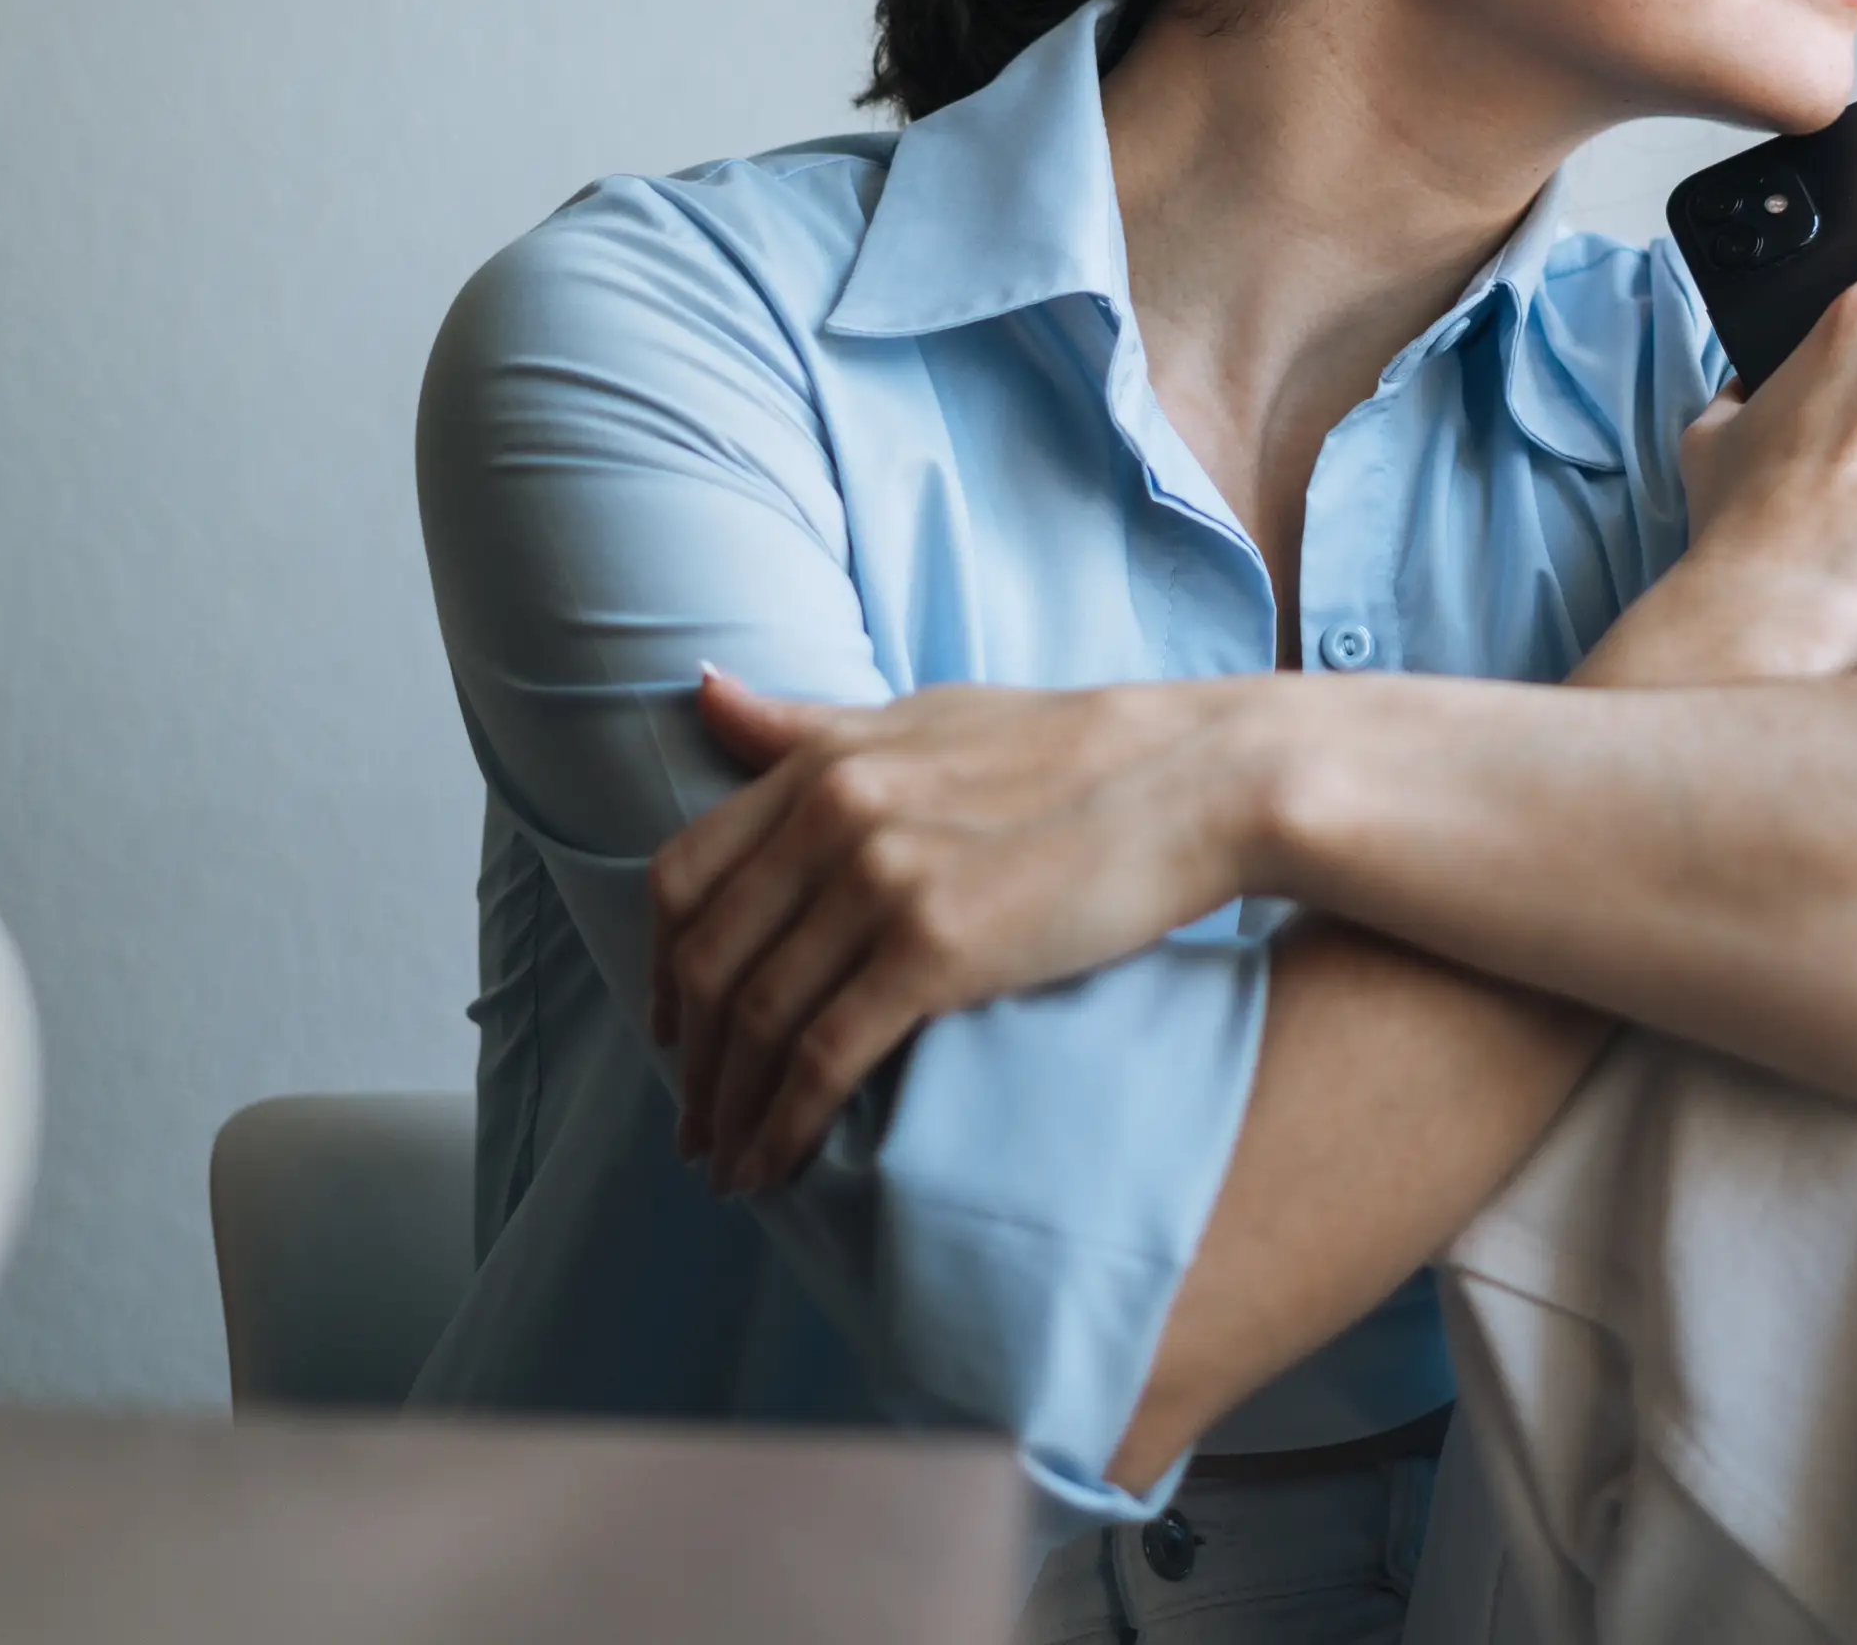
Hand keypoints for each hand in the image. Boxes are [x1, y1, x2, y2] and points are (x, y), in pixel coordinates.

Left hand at [646, 667, 1273, 1193]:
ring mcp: (881, 881)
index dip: (663, 967)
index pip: (684, 876)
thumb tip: (702, 690)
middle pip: (709, 960)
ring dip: (727, 1107)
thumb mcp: (925, 717)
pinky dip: (784, 1123)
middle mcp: (835, 815)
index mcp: (825, 763)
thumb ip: (808, 725)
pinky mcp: (936, 950)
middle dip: (688, 1061)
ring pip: (756, 1019)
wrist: (1193, 780)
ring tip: (727, 1165)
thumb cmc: (1071, 751)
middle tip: (692, 1123)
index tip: (671, 1030)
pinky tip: (777, 1165)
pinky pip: (823, 1058)